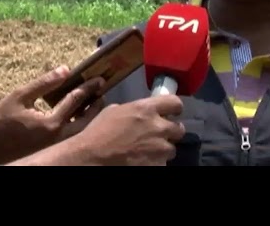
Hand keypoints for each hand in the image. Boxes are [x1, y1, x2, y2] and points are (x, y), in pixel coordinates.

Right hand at [0, 66, 104, 163]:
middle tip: (102, 91)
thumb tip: (66, 69)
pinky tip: (79, 114)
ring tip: (94, 101)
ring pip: (81, 130)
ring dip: (90, 116)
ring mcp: (56, 145)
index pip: (76, 101)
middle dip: (96, 105)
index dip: (89, 88)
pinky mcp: (52, 149)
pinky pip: (73, 135)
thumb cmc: (1, 120)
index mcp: (51, 123)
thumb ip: (44, 83)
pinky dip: (80, 123)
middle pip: (87, 121)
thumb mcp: (20, 96)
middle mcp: (58, 137)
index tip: (100, 79)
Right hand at [66, 95, 185, 165]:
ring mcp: (159, 149)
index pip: (176, 103)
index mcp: (146, 109)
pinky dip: (154, 163)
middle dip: (169, 133)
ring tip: (147, 152)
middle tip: (157, 136)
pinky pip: (162, 163)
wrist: (91, 158)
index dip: (174, 109)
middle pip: (179, 129)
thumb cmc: (98, 133)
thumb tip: (141, 113)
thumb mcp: (114, 111)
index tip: (170, 113)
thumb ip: (134, 109)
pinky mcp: (158, 166)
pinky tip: (142, 162)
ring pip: (171, 149)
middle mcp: (158, 127)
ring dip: (162, 150)